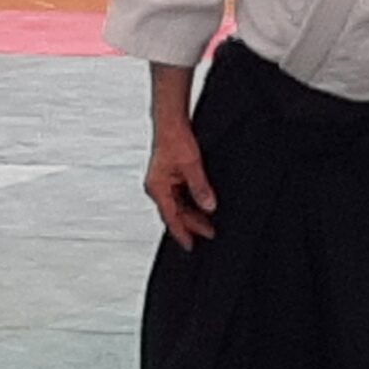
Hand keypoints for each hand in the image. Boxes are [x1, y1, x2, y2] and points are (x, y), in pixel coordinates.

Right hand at [145, 121, 217, 250]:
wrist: (171, 123)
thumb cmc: (174, 139)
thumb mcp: (192, 165)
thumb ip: (201, 188)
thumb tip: (209, 206)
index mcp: (157, 187)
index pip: (171, 217)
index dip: (182, 233)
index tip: (191, 246)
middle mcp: (157, 188)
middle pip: (175, 213)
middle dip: (192, 224)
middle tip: (210, 233)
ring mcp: (162, 183)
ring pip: (178, 206)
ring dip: (192, 214)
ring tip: (209, 222)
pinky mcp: (169, 178)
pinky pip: (180, 196)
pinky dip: (191, 202)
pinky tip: (202, 206)